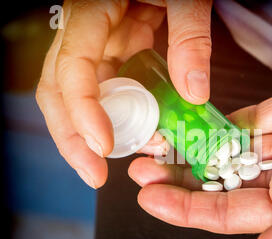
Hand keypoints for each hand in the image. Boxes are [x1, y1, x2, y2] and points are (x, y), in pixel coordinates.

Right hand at [36, 0, 211, 187]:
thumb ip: (190, 36)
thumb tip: (194, 91)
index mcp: (92, 12)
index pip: (73, 68)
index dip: (82, 111)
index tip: (102, 146)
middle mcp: (87, 32)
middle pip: (60, 90)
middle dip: (72, 136)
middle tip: (93, 172)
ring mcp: (99, 44)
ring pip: (78, 95)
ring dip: (90, 132)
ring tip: (105, 164)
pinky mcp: (116, 52)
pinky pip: (106, 89)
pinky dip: (115, 117)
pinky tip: (130, 135)